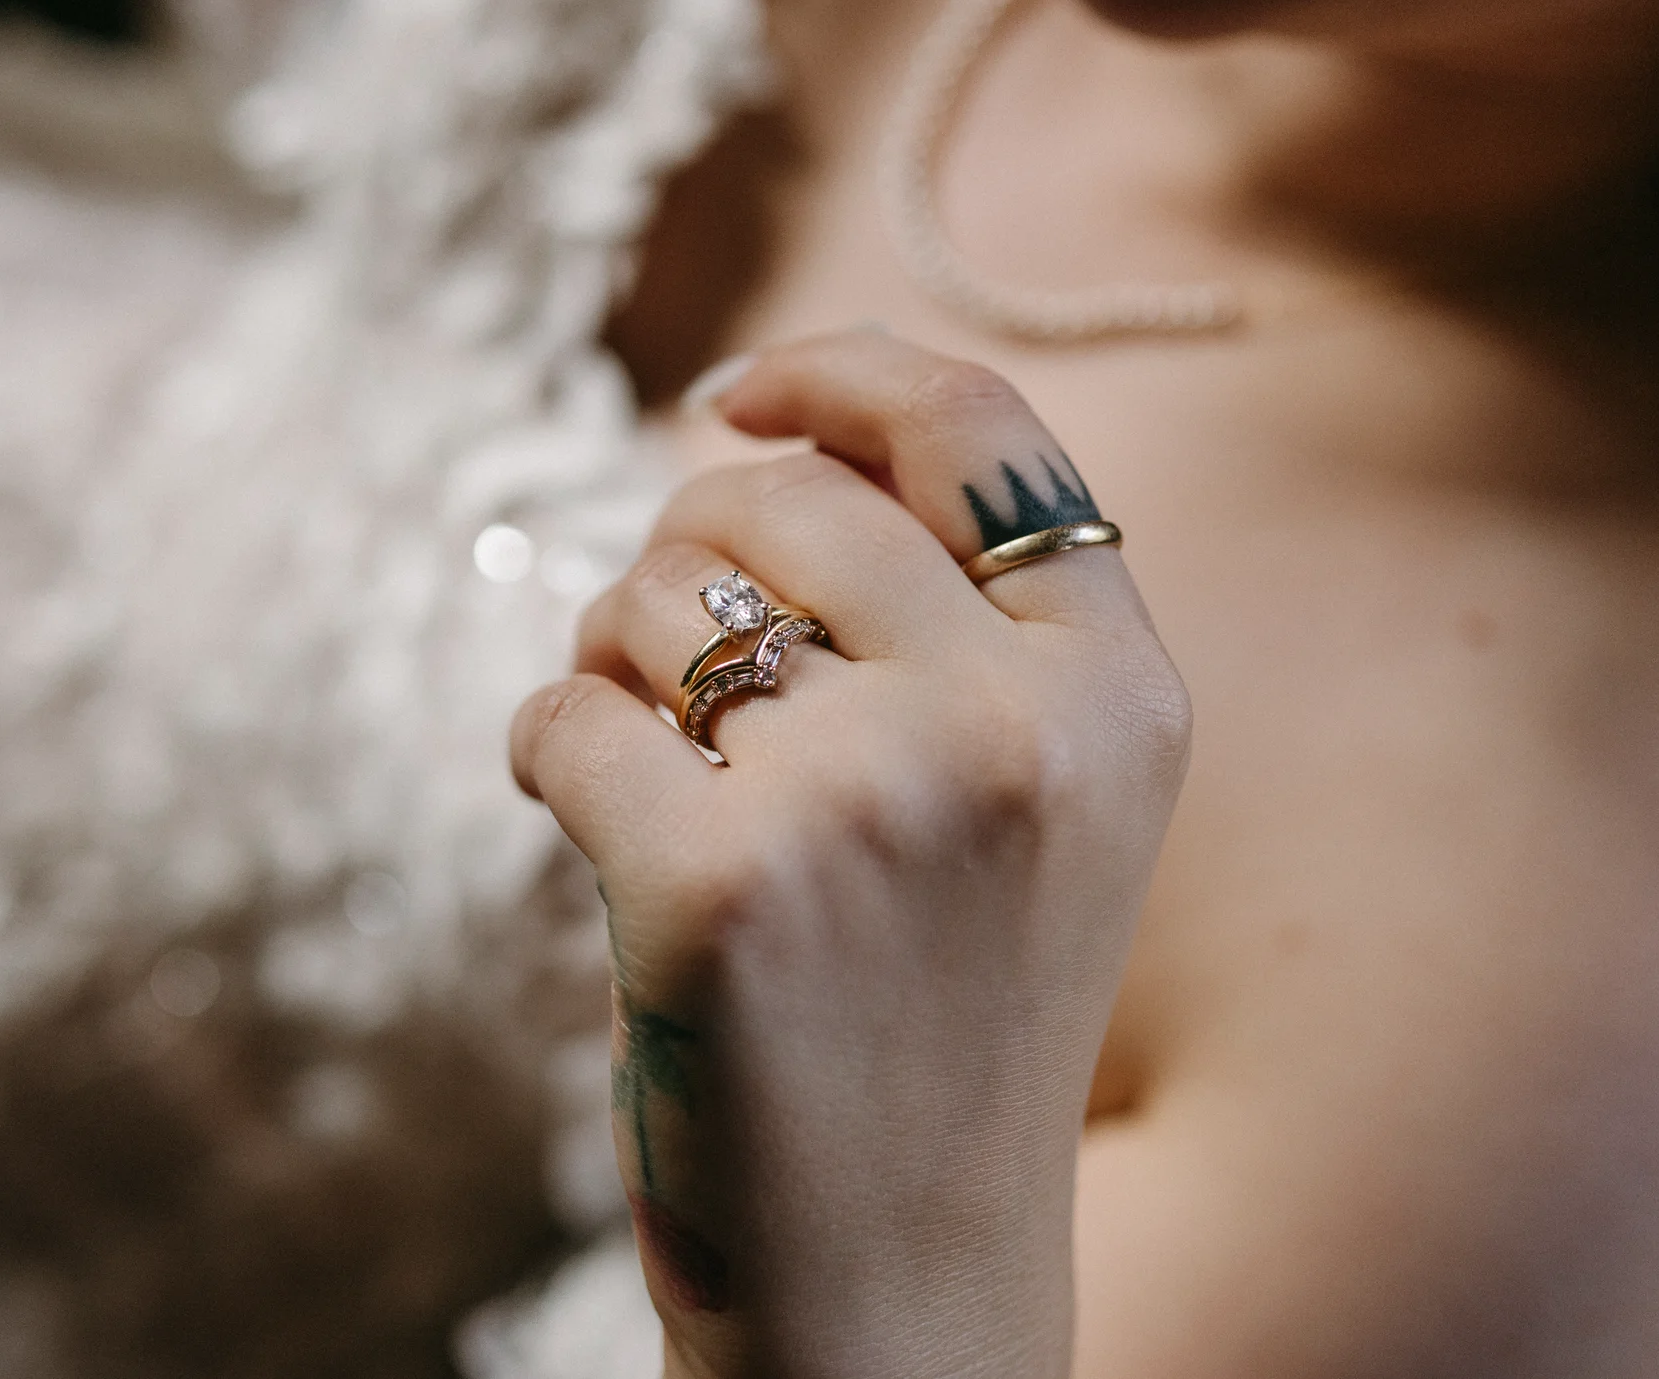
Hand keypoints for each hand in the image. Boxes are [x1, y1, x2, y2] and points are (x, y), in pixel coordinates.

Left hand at [511, 331, 1191, 1378]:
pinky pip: (559, 717)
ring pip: (653, 602)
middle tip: (672, 661)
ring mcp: (869, 802)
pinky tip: (583, 821)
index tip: (733, 394)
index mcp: (1116, 692)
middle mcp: (1016, 727)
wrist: (899, 1282)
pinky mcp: (717, 888)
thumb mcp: (1029, 806)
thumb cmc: (936, 1023)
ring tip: (650, 764)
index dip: (835, 376)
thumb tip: (758, 441)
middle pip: (778, 500)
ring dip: (611, 658)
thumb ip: (957, 623)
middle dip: (685, 551)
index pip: (976, 426)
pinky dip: (542, 747)